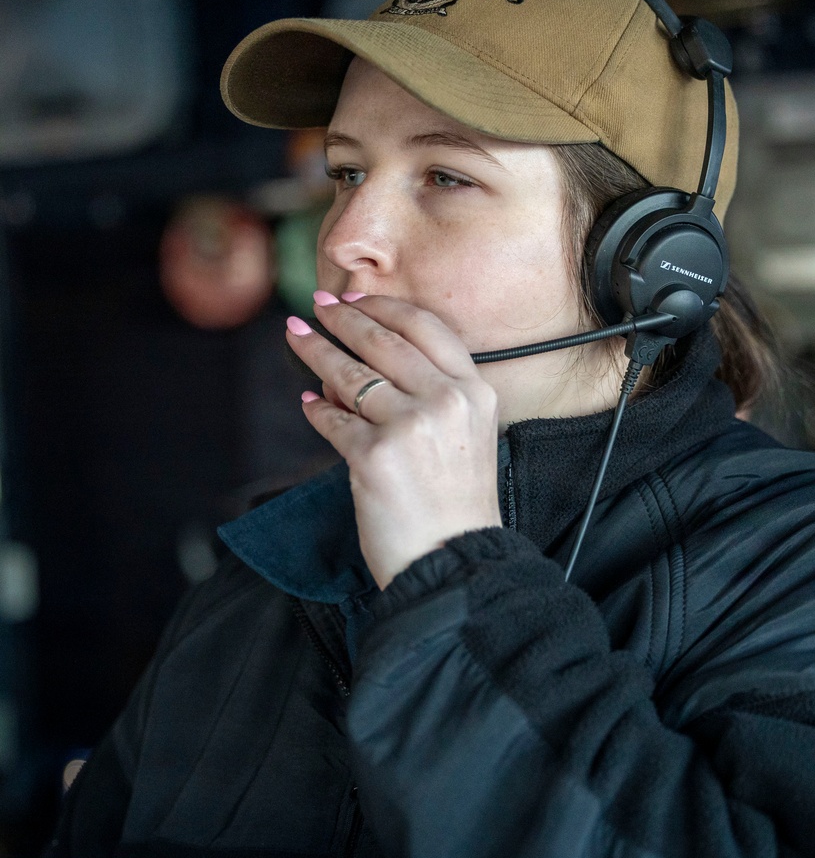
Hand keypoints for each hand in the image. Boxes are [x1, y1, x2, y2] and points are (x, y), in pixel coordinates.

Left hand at [285, 292, 501, 589]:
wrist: (454, 559)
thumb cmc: (457, 505)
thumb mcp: (467, 437)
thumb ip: (431, 396)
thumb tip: (362, 368)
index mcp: (475, 391)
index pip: (425, 328)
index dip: (384, 307)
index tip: (356, 298)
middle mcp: (446, 401)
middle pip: (382, 342)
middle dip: (342, 319)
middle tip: (317, 306)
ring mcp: (409, 426)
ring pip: (350, 375)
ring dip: (316, 351)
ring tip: (295, 337)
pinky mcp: (373, 456)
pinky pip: (333, 420)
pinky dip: (316, 410)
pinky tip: (308, 403)